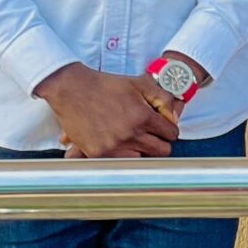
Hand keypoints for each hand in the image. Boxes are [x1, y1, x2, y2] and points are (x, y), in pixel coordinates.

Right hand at [35, 63, 180, 157]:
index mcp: (143, 117)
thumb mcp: (139, 83)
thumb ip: (163, 98)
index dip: (170, 129)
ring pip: (143, 160)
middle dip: (161, 142)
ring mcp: (114, 147)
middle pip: (161, 151)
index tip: (164, 126)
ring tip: (136, 140)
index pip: (172, 134)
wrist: (72, 90)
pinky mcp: (98, 155)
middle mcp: (130, 135)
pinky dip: (123, 156)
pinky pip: (121, 164)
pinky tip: (121, 145)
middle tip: (154, 135)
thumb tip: (175, 117)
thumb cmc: (107, 85)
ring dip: (143, 151)